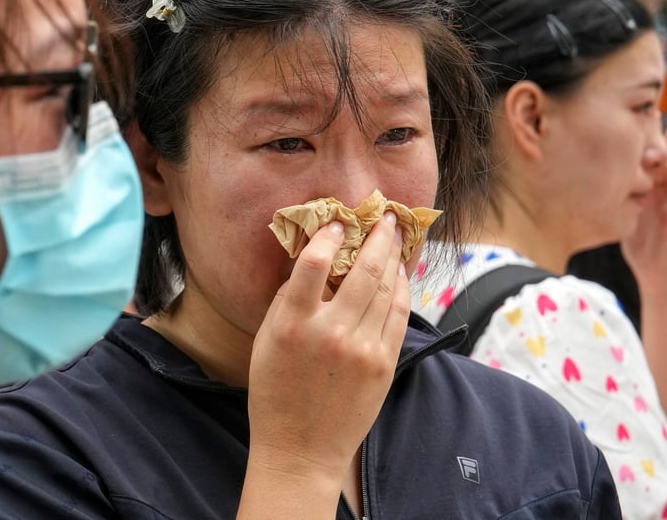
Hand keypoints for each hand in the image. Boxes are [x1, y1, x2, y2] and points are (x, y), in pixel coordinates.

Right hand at [246, 213, 408, 482]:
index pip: (312, 263)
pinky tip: (400, 275)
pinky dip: (400, 290)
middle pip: (362, 270)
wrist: (301, 450)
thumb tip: (309, 262)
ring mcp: (362, 348)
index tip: (337, 222)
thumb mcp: (266, 341)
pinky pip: (398, 315)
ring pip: (385, 289)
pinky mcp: (383, 364)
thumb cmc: (275, 394)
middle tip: (385, 217)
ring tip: (396, 238)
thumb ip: (287, 301)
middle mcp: (330, 332)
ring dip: (393, 258)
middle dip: (378, 237)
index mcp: (292, 324)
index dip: (328, 236)